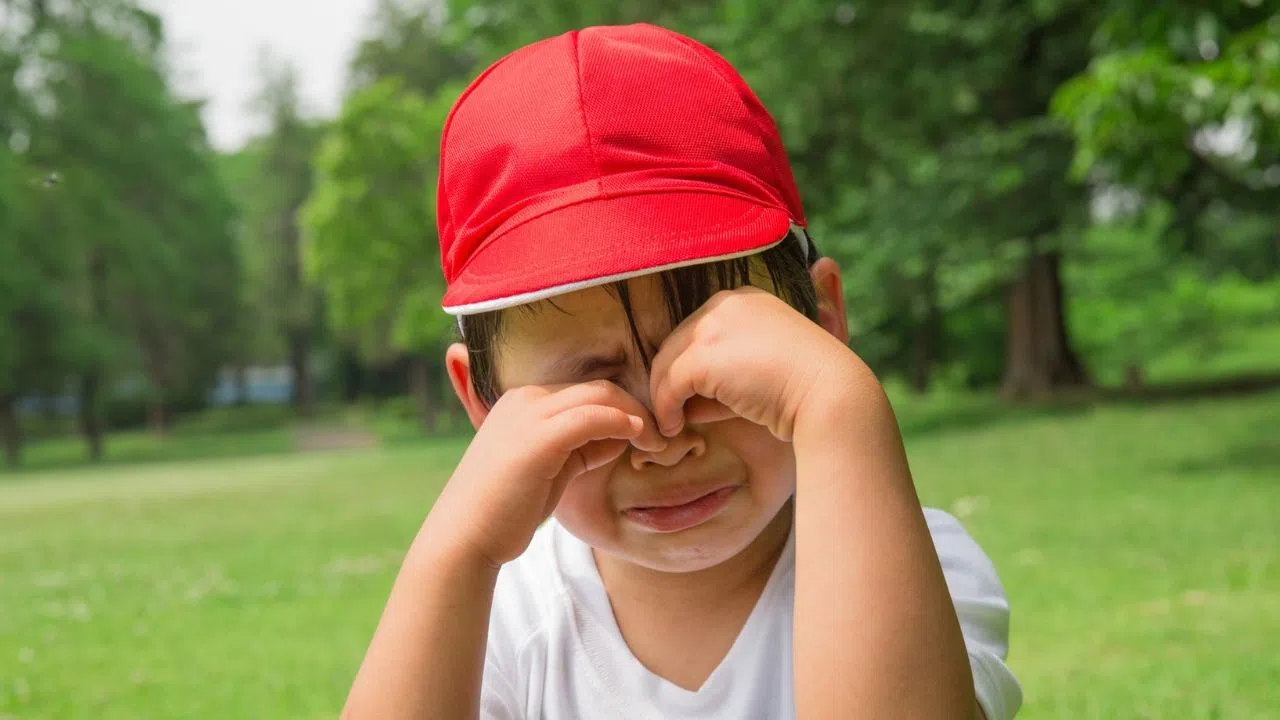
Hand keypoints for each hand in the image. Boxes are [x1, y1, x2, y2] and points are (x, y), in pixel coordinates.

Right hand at [423, 380, 666, 567]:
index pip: (586, 391)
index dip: (621, 408)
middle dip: (636, 407)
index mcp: (523, 402)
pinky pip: (592, 417)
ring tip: (656, 441)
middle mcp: (525, 399)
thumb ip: (581, 448)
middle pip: (597, 387)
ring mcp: (529, 415)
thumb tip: (620, 434)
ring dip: (636, 416)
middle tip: (660, 434)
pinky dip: (621, 423)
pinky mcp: (539, 438)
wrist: (465, 537)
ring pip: (600, 396)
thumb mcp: (551, 469)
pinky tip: (638, 439)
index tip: (645, 433)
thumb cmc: (508, 510)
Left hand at [649, 287, 864, 440]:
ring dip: (663, 395)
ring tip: (672, 423)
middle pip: (678, 343)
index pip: (700, 331)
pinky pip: (668, 384)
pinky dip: (665, 408)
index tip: (693, 396)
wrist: (831, 395)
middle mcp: (727, 303)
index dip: (691, 366)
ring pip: (667, 362)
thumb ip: (726, 375)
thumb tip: (683, 403)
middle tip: (674, 412)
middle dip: (672, 380)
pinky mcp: (704, 355)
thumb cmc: (805, 392)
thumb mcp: (766, 370)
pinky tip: (674, 427)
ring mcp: (714, 325)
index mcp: (746, 300)